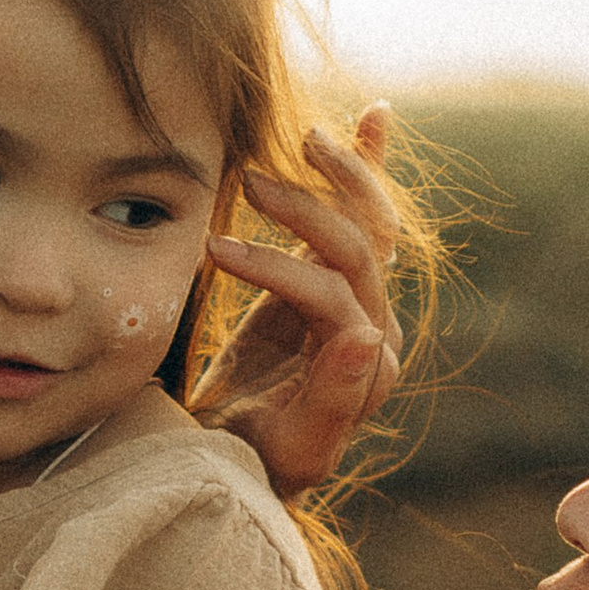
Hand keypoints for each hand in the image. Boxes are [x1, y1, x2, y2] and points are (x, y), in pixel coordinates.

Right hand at [190, 114, 404, 498]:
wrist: (235, 472)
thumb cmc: (251, 469)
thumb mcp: (289, 451)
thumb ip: (332, 401)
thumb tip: (370, 336)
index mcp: (367, 369)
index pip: (333, 296)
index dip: (275, 268)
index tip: (211, 252)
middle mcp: (376, 331)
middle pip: (358, 248)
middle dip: (304, 211)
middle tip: (248, 180)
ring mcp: (359, 305)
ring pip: (367, 224)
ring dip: (340, 176)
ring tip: (302, 138)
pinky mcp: (332, 288)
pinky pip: (358, 221)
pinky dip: (366, 169)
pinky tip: (376, 117)